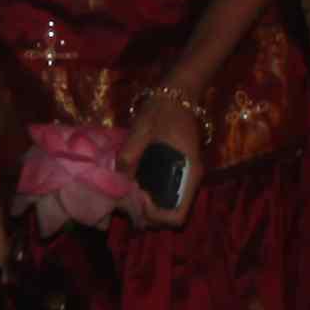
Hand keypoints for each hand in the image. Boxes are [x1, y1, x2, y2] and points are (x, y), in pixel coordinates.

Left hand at [121, 62, 216, 223]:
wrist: (176, 92)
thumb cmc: (162, 110)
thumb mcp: (141, 131)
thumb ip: (129, 156)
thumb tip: (119, 181)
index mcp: (189, 173)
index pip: (178, 217)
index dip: (155, 216)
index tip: (138, 197)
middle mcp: (190, 181)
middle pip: (172, 216)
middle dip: (148, 214)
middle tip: (127, 198)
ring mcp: (184, 177)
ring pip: (168, 206)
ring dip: (148, 207)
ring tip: (128, 192)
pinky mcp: (177, 171)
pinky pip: (165, 193)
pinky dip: (150, 195)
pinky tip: (133, 183)